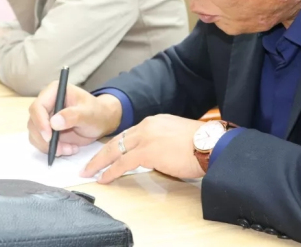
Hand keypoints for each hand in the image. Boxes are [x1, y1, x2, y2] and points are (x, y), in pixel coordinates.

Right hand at [27, 82, 122, 156]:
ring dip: (49, 147)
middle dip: (44, 139)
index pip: (37, 106)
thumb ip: (72, 116)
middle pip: (33, 122)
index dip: (40, 122)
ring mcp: (45, 118)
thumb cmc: (96, 113)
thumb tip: (54, 122)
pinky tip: (69, 149)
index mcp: (54, 92)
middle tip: (60, 149)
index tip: (49, 137)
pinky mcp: (47, 131)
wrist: (101, 122)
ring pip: (35, 135)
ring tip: (69, 149)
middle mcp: (46, 104)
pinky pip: (41, 143)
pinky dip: (53, 150)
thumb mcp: (88, 113)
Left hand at [81, 114, 204, 182]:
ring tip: (89, 171)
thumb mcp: (178, 136)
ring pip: (115, 149)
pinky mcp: (147, 152)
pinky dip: (110, 171)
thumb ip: (163, 142)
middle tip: (89, 162)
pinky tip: (103, 178)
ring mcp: (146, 138)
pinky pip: (122, 163)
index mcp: (156, 122)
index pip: (130, 134)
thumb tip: (157, 155)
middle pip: (118, 139)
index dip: (116, 145)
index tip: (108, 153)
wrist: (211, 144)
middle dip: (101, 153)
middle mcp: (148, 126)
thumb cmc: (201, 144)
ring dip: (100, 162)